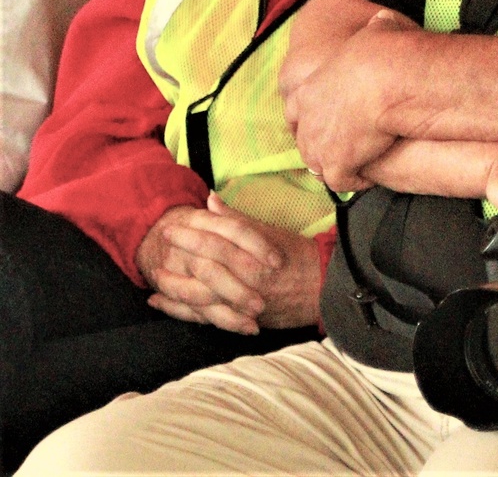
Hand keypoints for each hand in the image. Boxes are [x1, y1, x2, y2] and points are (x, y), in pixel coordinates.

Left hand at [137, 195, 319, 332]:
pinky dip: (181, 311)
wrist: (321, 289)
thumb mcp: (270, 233)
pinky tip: (162, 303)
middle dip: (179, 258)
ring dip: (174, 288)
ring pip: (200, 298)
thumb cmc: (296, 256)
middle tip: (160, 246)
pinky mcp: (239, 319)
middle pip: (205, 270)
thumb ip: (237, 220)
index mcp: (255, 257)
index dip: (192, 234)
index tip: (173, 226)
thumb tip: (211, 200)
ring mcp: (242, 303)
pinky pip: (204, 318)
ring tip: (154, 278)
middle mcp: (247, 281)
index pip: (217, 243)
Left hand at [287, 7, 420, 190]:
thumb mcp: (375, 30)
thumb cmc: (383, 51)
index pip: (296, 110)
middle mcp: (306, 118)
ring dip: (336, 165)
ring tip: (357, 164)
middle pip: (304, 140)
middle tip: (342, 149)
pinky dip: (355, 180)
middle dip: (321, 146)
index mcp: (308, 87)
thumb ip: (376, 28)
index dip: (312, 118)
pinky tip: (371, 173)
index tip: (330, 122)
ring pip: (318, 164)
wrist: (384, 80)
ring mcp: (318, 143)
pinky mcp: (336, 164)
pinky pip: (342, 181)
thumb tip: (383, 19)